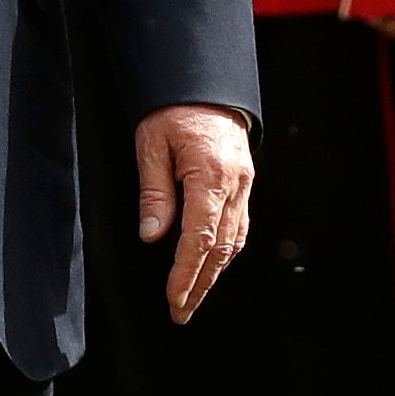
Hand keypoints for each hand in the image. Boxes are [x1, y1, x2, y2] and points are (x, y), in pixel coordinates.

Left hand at [137, 105, 257, 323]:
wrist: (205, 82)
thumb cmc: (173, 109)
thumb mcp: (150, 143)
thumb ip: (153, 191)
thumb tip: (152, 236)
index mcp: (210, 174)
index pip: (199, 237)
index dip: (186, 273)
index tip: (173, 299)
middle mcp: (234, 185)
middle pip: (220, 248)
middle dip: (200, 284)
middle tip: (180, 313)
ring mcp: (244, 185)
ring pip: (234, 241)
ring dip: (214, 273)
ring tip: (193, 298)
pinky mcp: (244, 184)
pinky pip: (238, 226)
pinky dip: (225, 252)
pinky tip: (211, 266)